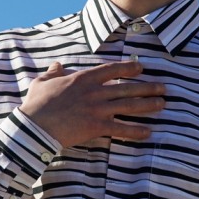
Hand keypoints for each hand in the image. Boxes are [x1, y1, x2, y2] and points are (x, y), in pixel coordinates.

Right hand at [19, 59, 165, 147]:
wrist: (35, 125)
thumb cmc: (36, 104)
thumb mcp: (42, 83)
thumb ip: (52, 73)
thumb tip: (56, 65)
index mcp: (82, 79)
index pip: (111, 69)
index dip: (128, 67)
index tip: (141, 67)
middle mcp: (94, 92)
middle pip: (126, 87)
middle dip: (147, 87)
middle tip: (162, 88)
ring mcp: (97, 109)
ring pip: (128, 106)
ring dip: (147, 105)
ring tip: (162, 104)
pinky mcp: (96, 126)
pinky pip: (121, 129)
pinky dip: (135, 131)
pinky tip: (148, 133)